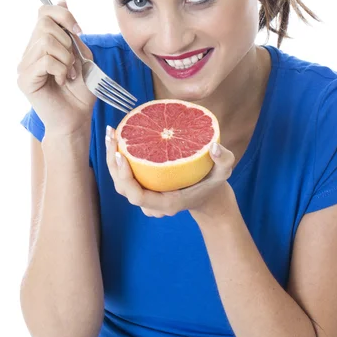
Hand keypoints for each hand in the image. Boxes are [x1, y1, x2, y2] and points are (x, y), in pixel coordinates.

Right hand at [17, 0, 95, 134]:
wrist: (77, 117)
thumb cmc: (81, 90)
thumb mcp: (83, 54)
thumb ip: (72, 32)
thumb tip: (62, 0)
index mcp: (42, 43)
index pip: (43, 12)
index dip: (63, 14)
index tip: (78, 30)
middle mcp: (29, 52)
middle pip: (45, 23)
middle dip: (67, 41)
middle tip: (73, 63)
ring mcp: (24, 65)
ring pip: (47, 41)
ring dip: (66, 57)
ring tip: (69, 74)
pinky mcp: (24, 79)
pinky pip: (45, 60)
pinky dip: (61, 69)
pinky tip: (62, 81)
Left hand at [105, 126, 235, 218]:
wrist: (208, 198)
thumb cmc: (213, 185)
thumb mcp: (224, 173)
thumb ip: (224, 160)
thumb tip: (213, 146)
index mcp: (167, 203)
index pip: (138, 196)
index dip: (126, 177)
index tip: (122, 154)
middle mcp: (153, 203)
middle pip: (123, 188)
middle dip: (113, 163)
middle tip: (113, 135)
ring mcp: (147, 196)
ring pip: (121, 182)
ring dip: (112, 159)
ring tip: (111, 133)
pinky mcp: (144, 187)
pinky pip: (126, 177)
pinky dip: (118, 161)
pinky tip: (118, 139)